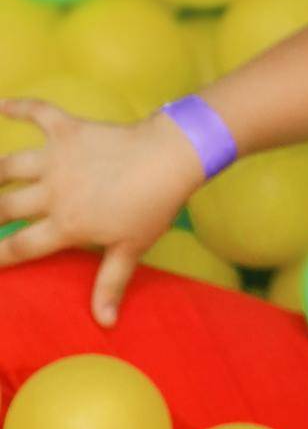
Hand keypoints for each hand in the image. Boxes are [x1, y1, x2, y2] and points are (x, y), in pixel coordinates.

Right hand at [0, 97, 208, 326]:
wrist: (170, 158)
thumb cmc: (153, 206)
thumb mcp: (132, 249)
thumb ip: (111, 284)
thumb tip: (105, 323)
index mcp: (67, 224)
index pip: (21, 246)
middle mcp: (53, 192)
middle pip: (4, 206)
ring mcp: (57, 159)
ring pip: (9, 165)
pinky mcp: (68, 129)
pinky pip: (38, 113)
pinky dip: (18, 106)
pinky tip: (0, 104)